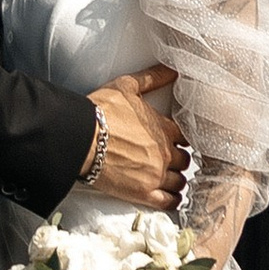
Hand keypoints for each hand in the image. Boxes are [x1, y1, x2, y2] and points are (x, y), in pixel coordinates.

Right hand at [88, 66, 184, 208]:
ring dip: (176, 179)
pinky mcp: (143, 193)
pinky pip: (169, 201)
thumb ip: (153, 77)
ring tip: (169, 178)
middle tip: (170, 160)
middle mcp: (164, 152)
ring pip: (180, 181)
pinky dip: (173, 200)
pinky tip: (171, 197)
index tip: (177, 141)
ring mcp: (156, 174)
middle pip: (184, 160)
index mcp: (163, 128)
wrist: (81, 138)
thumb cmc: (101, 111)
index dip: (182, 139)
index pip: (187, 136)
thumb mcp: (127, 86)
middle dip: (178, 159)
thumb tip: (173, 68)